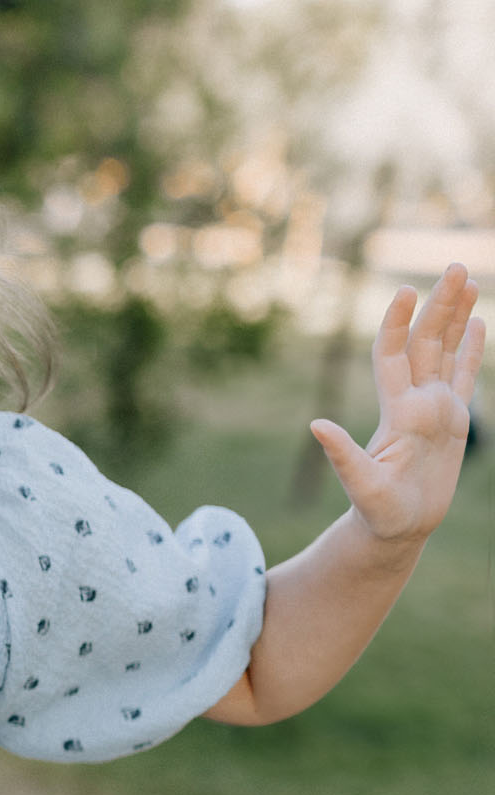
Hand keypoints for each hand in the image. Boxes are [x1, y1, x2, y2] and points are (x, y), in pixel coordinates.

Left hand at [313, 262, 484, 543]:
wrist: (395, 529)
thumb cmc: (376, 512)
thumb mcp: (360, 483)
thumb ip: (342, 455)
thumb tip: (316, 425)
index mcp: (397, 410)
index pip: (393, 353)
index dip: (397, 322)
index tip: (404, 291)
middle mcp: (415, 401)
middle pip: (427, 342)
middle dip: (440, 305)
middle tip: (456, 265)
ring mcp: (435, 408)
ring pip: (446, 351)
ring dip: (457, 316)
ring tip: (467, 279)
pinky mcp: (454, 421)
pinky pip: (465, 376)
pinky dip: (471, 350)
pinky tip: (479, 323)